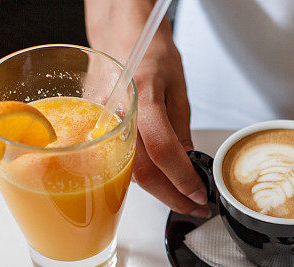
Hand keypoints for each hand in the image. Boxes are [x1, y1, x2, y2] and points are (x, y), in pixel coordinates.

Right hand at [85, 0, 208, 216]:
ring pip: (128, 173)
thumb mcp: (178, 88)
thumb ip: (181, 131)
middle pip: (141, 171)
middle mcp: (117, 112)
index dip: (183, 178)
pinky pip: (118, 163)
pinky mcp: (93, 131)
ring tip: (182, 197)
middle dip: (172, 197)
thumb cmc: (149, 51)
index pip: (163, 150)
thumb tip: (190, 168)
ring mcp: (100, 123)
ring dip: (158, 191)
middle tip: (195, 207)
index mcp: (143, 95)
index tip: (200, 193)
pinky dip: (141, 178)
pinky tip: (159, 183)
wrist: (119, 33)